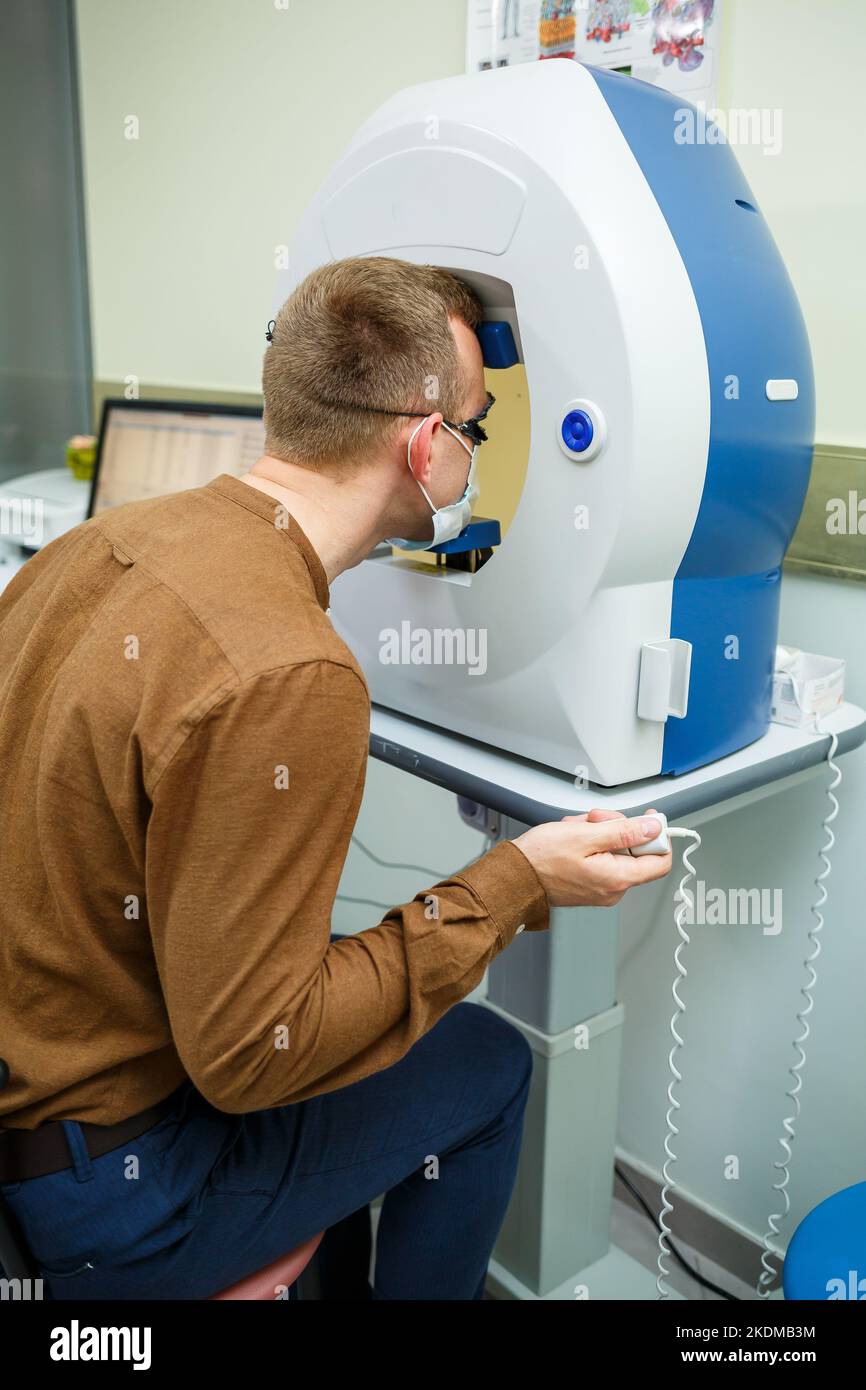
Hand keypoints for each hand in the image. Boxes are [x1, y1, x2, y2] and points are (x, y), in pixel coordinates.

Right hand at [512, 808, 672, 907]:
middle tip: (596, 819)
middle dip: (617, 827)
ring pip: (616, 849)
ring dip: (599, 832)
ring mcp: (602, 887)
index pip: (660, 861)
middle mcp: (613, 888)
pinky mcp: (590, 883)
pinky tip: (573, 838)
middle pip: (636, 850)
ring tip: (577, 829)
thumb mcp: (586, 835)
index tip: (648, 820)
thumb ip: (624, 832)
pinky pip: (602, 856)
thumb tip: (652, 828)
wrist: (515, 877)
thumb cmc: (541, 860)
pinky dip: (590, 842)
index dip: (658, 836)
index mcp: (617, 879)